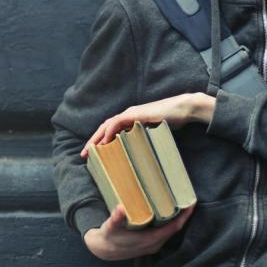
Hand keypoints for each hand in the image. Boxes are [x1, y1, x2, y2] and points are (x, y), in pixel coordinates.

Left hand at [81, 93, 214, 157]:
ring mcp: (131, 114)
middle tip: (84, 155)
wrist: (182, 110)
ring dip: (97, 137)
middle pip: (104, 128)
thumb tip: (139, 156)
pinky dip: (110, 131)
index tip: (93, 154)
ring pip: (108, 125)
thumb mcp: (154, 134)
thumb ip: (145, 140)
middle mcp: (128, 116)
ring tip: (91, 150)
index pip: (110, 131)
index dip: (100, 141)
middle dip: (93, 141)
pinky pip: (118, 122)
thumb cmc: (171, 122)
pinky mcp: (136, 114)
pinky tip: (105, 141)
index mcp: (130, 120)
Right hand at [84, 203, 194, 260]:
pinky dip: (169, 221)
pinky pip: (165, 231)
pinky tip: (168, 211)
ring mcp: (153, 244)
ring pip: (170, 230)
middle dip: (182, 214)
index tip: (190, 204)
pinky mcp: (150, 242)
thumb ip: (116, 219)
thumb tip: (120, 208)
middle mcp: (154, 244)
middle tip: (186, 197)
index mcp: (150, 240)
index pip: (173, 228)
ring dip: (176, 218)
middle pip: (175, 228)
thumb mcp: (111, 227)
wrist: (104, 250)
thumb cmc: (110, 237)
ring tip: (179, 202)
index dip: (183, 216)